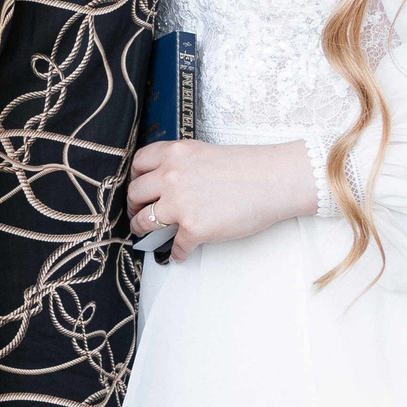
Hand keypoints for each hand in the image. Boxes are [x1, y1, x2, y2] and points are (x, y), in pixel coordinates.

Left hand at [127, 139, 316, 260]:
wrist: (273, 180)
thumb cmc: (247, 167)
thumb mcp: (202, 152)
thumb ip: (179, 165)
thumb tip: (163, 183)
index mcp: (173, 154)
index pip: (137, 165)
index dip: (134, 179)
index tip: (137, 189)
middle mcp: (170, 176)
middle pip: (135, 194)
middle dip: (134, 207)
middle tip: (138, 214)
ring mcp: (180, 204)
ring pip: (144, 221)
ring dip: (143, 231)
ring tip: (148, 235)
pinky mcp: (193, 228)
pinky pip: (175, 247)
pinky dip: (176, 253)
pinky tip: (179, 254)